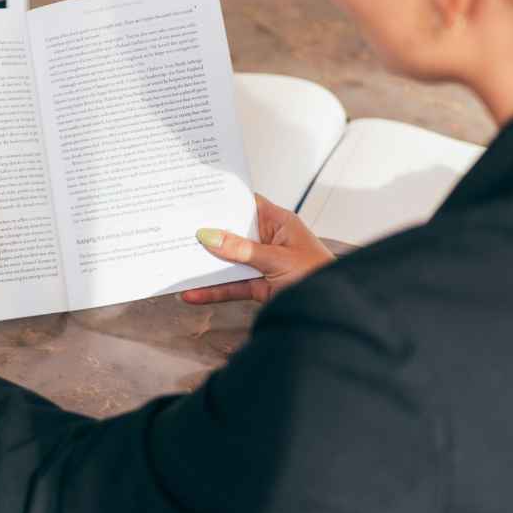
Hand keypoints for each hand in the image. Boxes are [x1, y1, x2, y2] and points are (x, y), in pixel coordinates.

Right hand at [181, 193, 332, 305]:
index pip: (247, 205)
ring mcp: (263, 264)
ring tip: (179, 265)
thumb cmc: (318, 277)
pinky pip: (231, 286)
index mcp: (280, 223)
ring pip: (229, 262)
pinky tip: (193, 294)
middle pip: (233, 234)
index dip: (224, 201)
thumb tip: (210, 235)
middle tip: (179, 233)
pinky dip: (213, 290)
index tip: (197, 200)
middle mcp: (270, 240)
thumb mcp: (276, 260)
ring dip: (206, 266)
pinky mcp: (259, 287)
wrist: (333, 313)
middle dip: (208, 236)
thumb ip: (241, 250)